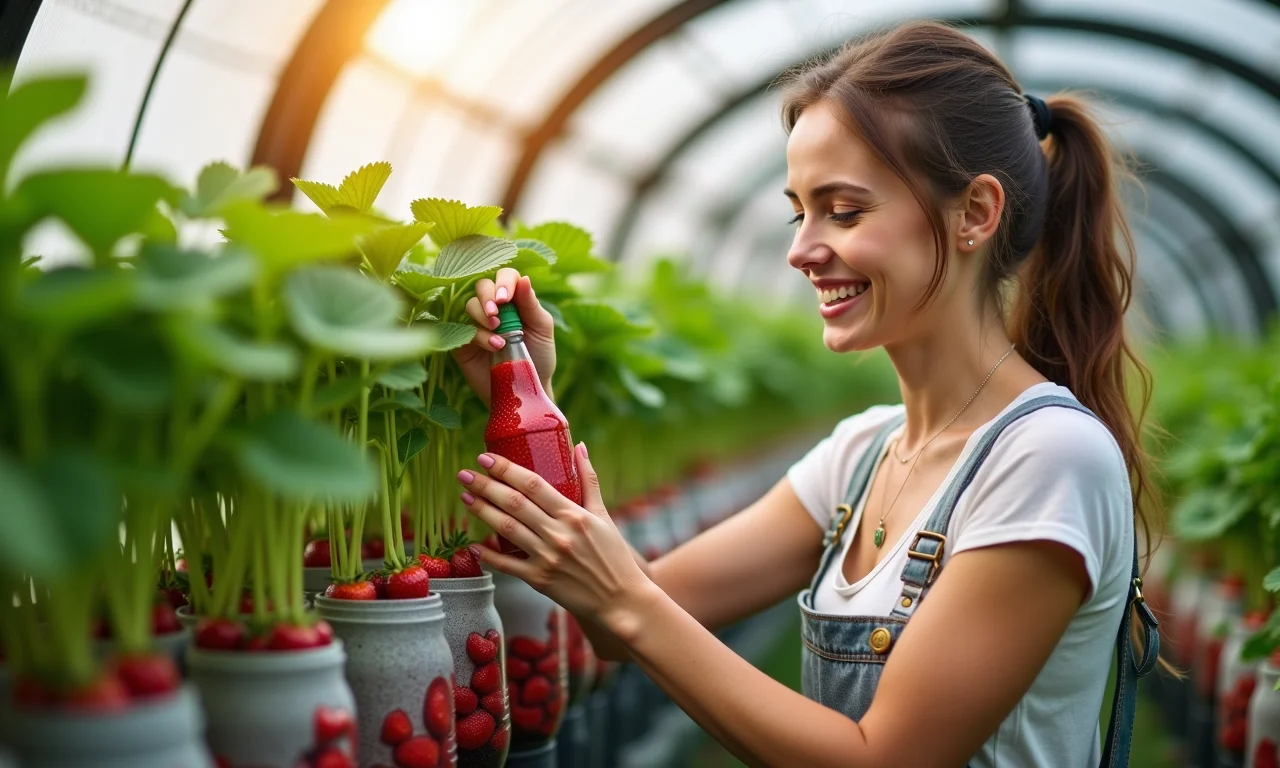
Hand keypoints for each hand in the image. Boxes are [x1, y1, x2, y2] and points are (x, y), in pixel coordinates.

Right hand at [452, 268, 556, 406]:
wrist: (526, 388)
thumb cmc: (539, 355)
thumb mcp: (542, 328)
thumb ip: (531, 304)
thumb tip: (524, 278)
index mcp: (514, 298)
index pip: (505, 276)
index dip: (503, 282)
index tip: (505, 298)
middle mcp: (494, 306)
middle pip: (482, 285)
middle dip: (488, 296)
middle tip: (497, 313)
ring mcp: (476, 323)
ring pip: (470, 304)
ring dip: (483, 316)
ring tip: (500, 336)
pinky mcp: (463, 341)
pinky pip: (463, 329)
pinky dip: (479, 336)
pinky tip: (495, 346)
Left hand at [456, 443, 653, 632]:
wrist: (621, 599)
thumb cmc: (614, 556)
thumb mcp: (603, 515)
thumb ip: (589, 480)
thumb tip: (578, 446)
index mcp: (573, 515)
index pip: (533, 485)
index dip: (507, 469)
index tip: (487, 458)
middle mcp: (558, 534)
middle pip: (514, 504)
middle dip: (486, 486)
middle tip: (465, 473)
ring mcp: (547, 558)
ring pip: (506, 529)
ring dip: (482, 511)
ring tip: (465, 497)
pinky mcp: (540, 581)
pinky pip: (507, 566)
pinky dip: (488, 555)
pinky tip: (473, 545)